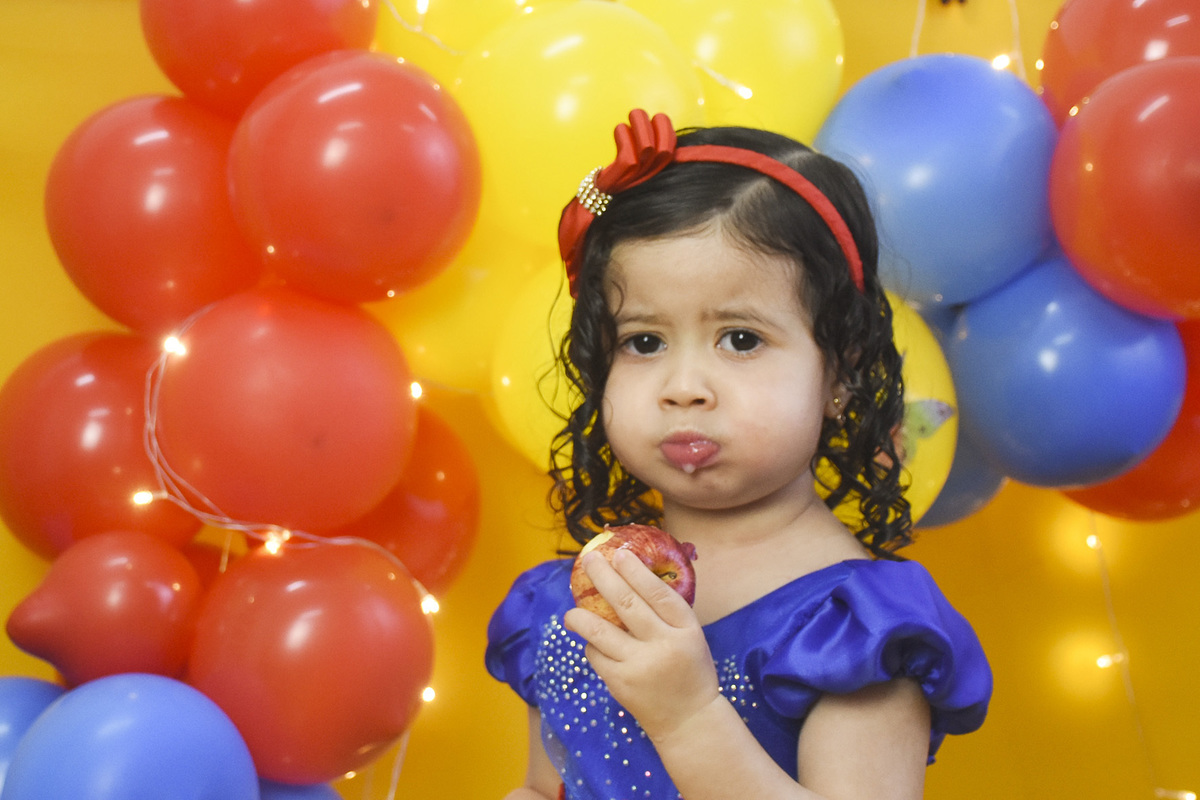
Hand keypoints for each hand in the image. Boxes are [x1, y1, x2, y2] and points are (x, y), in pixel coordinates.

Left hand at [563, 548, 719, 742]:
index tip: (619, 554)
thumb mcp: (691, 637)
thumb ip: (667, 612)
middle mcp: (664, 644)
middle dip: (603, 577)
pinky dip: (591, 645)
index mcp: (686, 629)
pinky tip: (591, 643)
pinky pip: (596, 655)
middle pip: (626, 602)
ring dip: (580, 616)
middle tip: (590, 560)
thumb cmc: (689, 669)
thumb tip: (630, 575)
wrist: (690, 720)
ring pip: (600, 630)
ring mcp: (640, 665)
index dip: (635, 571)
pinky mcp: (621, 683)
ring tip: (571, 612)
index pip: (657, 592)